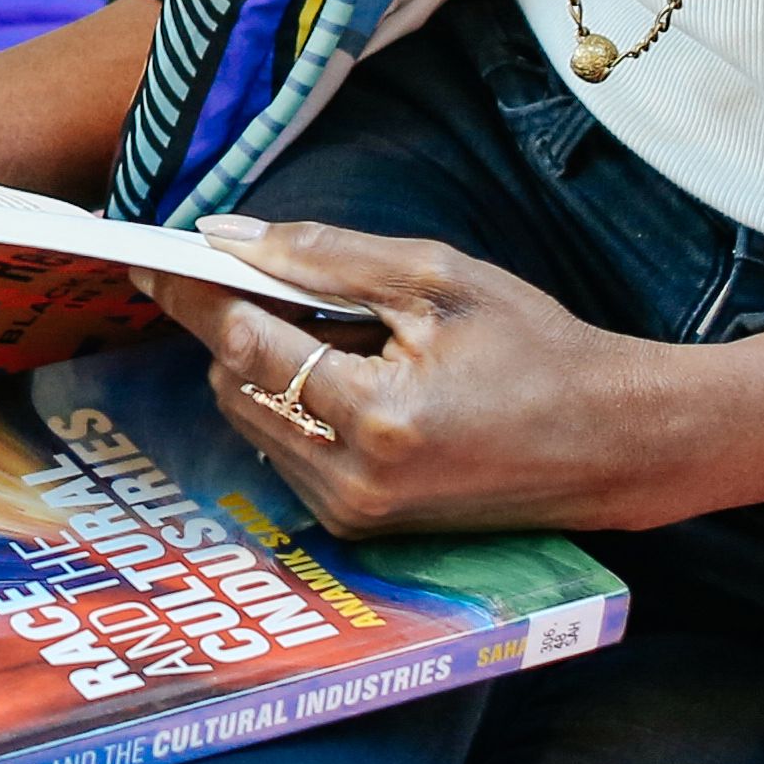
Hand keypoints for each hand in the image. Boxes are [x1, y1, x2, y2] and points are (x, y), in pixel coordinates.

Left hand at [146, 215, 763, 538]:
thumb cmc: (539, 351)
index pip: (245, 345)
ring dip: (269, 367)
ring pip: (253, 419)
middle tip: (274, 279)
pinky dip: (297, 402)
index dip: (195, 294)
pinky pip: (287, 449)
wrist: (614, 444)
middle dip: (238, 328)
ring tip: (347, 334)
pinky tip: (357, 377)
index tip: (149, 256)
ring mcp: (354, 514)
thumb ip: (325, 257)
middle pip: (235, 386)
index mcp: (377, 417)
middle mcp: (353, 481)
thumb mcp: (438, 279)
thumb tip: (228, 236)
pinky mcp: (360, 528)